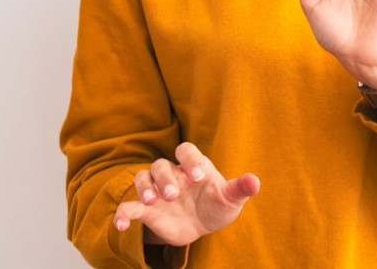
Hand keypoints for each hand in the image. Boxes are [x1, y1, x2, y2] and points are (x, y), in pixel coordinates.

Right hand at [113, 142, 259, 246]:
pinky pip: (129, 206)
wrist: (202, 225)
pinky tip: (122, 225)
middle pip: (161, 165)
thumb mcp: (230, 199)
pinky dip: (122, 213)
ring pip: (142, 178)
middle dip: (165, 178)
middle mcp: (173, 175)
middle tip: (173, 195)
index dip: (190, 160)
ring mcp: (157, 191)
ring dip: (144, 188)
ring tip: (150, 202)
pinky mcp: (146, 210)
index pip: (186, 151)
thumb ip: (240, 189)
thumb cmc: (217, 205)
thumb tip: (254, 182)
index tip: (198, 177)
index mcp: (194, 166)